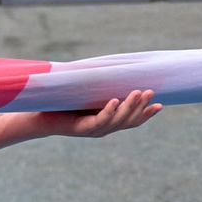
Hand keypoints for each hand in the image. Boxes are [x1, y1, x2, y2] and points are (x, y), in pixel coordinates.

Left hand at [45, 89, 160, 139]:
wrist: (40, 118)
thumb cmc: (63, 106)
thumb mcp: (87, 97)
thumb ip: (101, 90)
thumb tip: (114, 71)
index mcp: (107, 123)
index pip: (132, 121)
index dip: (146, 114)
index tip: (160, 104)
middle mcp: (103, 129)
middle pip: (128, 121)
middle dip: (141, 106)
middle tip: (150, 91)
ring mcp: (93, 131)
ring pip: (117, 121)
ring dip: (129, 107)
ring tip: (138, 92)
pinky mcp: (81, 129)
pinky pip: (99, 120)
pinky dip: (109, 111)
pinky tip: (115, 100)